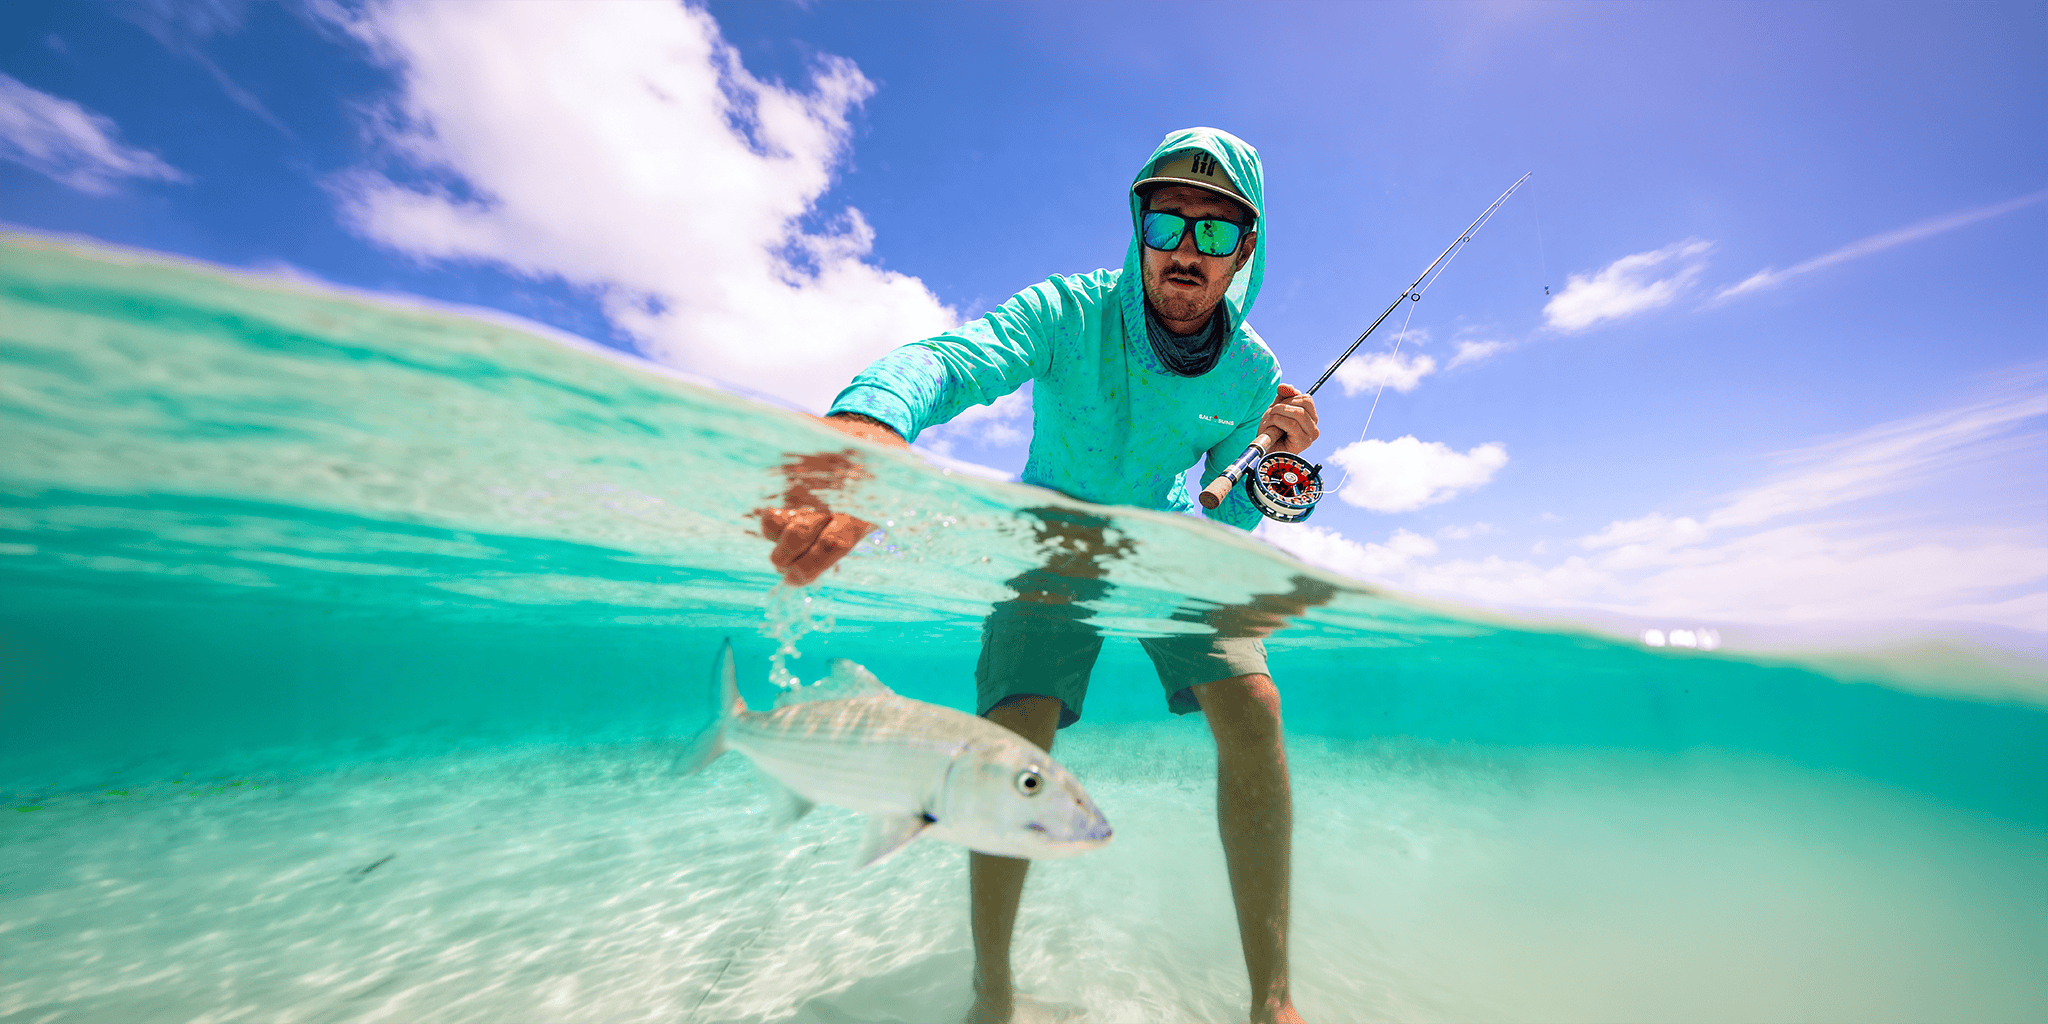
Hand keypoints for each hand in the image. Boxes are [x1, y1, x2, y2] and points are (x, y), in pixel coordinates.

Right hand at [753, 413, 907, 586]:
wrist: (871, 422)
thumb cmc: (884, 472)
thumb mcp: (890, 503)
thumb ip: (862, 531)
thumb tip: (832, 566)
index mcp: (861, 508)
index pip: (832, 545)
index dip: (809, 568)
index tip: (794, 579)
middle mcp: (831, 494)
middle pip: (797, 535)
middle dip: (784, 558)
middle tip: (783, 565)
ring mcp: (807, 479)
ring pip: (774, 517)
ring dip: (774, 535)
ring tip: (783, 538)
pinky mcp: (791, 465)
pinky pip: (771, 497)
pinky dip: (772, 512)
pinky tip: (784, 514)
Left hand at [1259, 383, 1318, 455]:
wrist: (1264, 451)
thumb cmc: (1271, 431)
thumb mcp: (1276, 409)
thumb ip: (1282, 396)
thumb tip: (1285, 386)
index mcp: (1311, 417)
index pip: (1307, 398)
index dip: (1290, 396)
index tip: (1277, 404)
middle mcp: (1314, 426)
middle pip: (1304, 403)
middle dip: (1283, 404)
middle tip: (1272, 413)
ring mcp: (1311, 435)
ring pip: (1298, 413)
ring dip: (1279, 413)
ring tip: (1270, 421)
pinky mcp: (1304, 442)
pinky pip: (1292, 424)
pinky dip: (1278, 421)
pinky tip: (1271, 427)